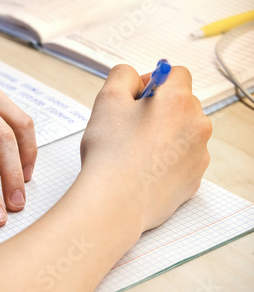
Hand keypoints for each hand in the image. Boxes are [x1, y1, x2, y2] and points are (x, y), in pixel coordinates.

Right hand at [79, 65, 211, 232]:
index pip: (176, 74)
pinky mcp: (193, 180)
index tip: (136, 98)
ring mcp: (198, 156)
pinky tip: (142, 169)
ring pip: (182, 134)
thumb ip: (122, 75)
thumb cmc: (110, 154)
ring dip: (164, 135)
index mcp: (178, 101)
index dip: (153, 82)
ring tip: (134, 152)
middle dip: (158, 110)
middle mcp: (197, 126)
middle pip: (182, 105)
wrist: (115, 202)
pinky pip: (182, 161)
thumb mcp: (107, 100)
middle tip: (129, 127)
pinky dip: (166, 161)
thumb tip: (134, 78)